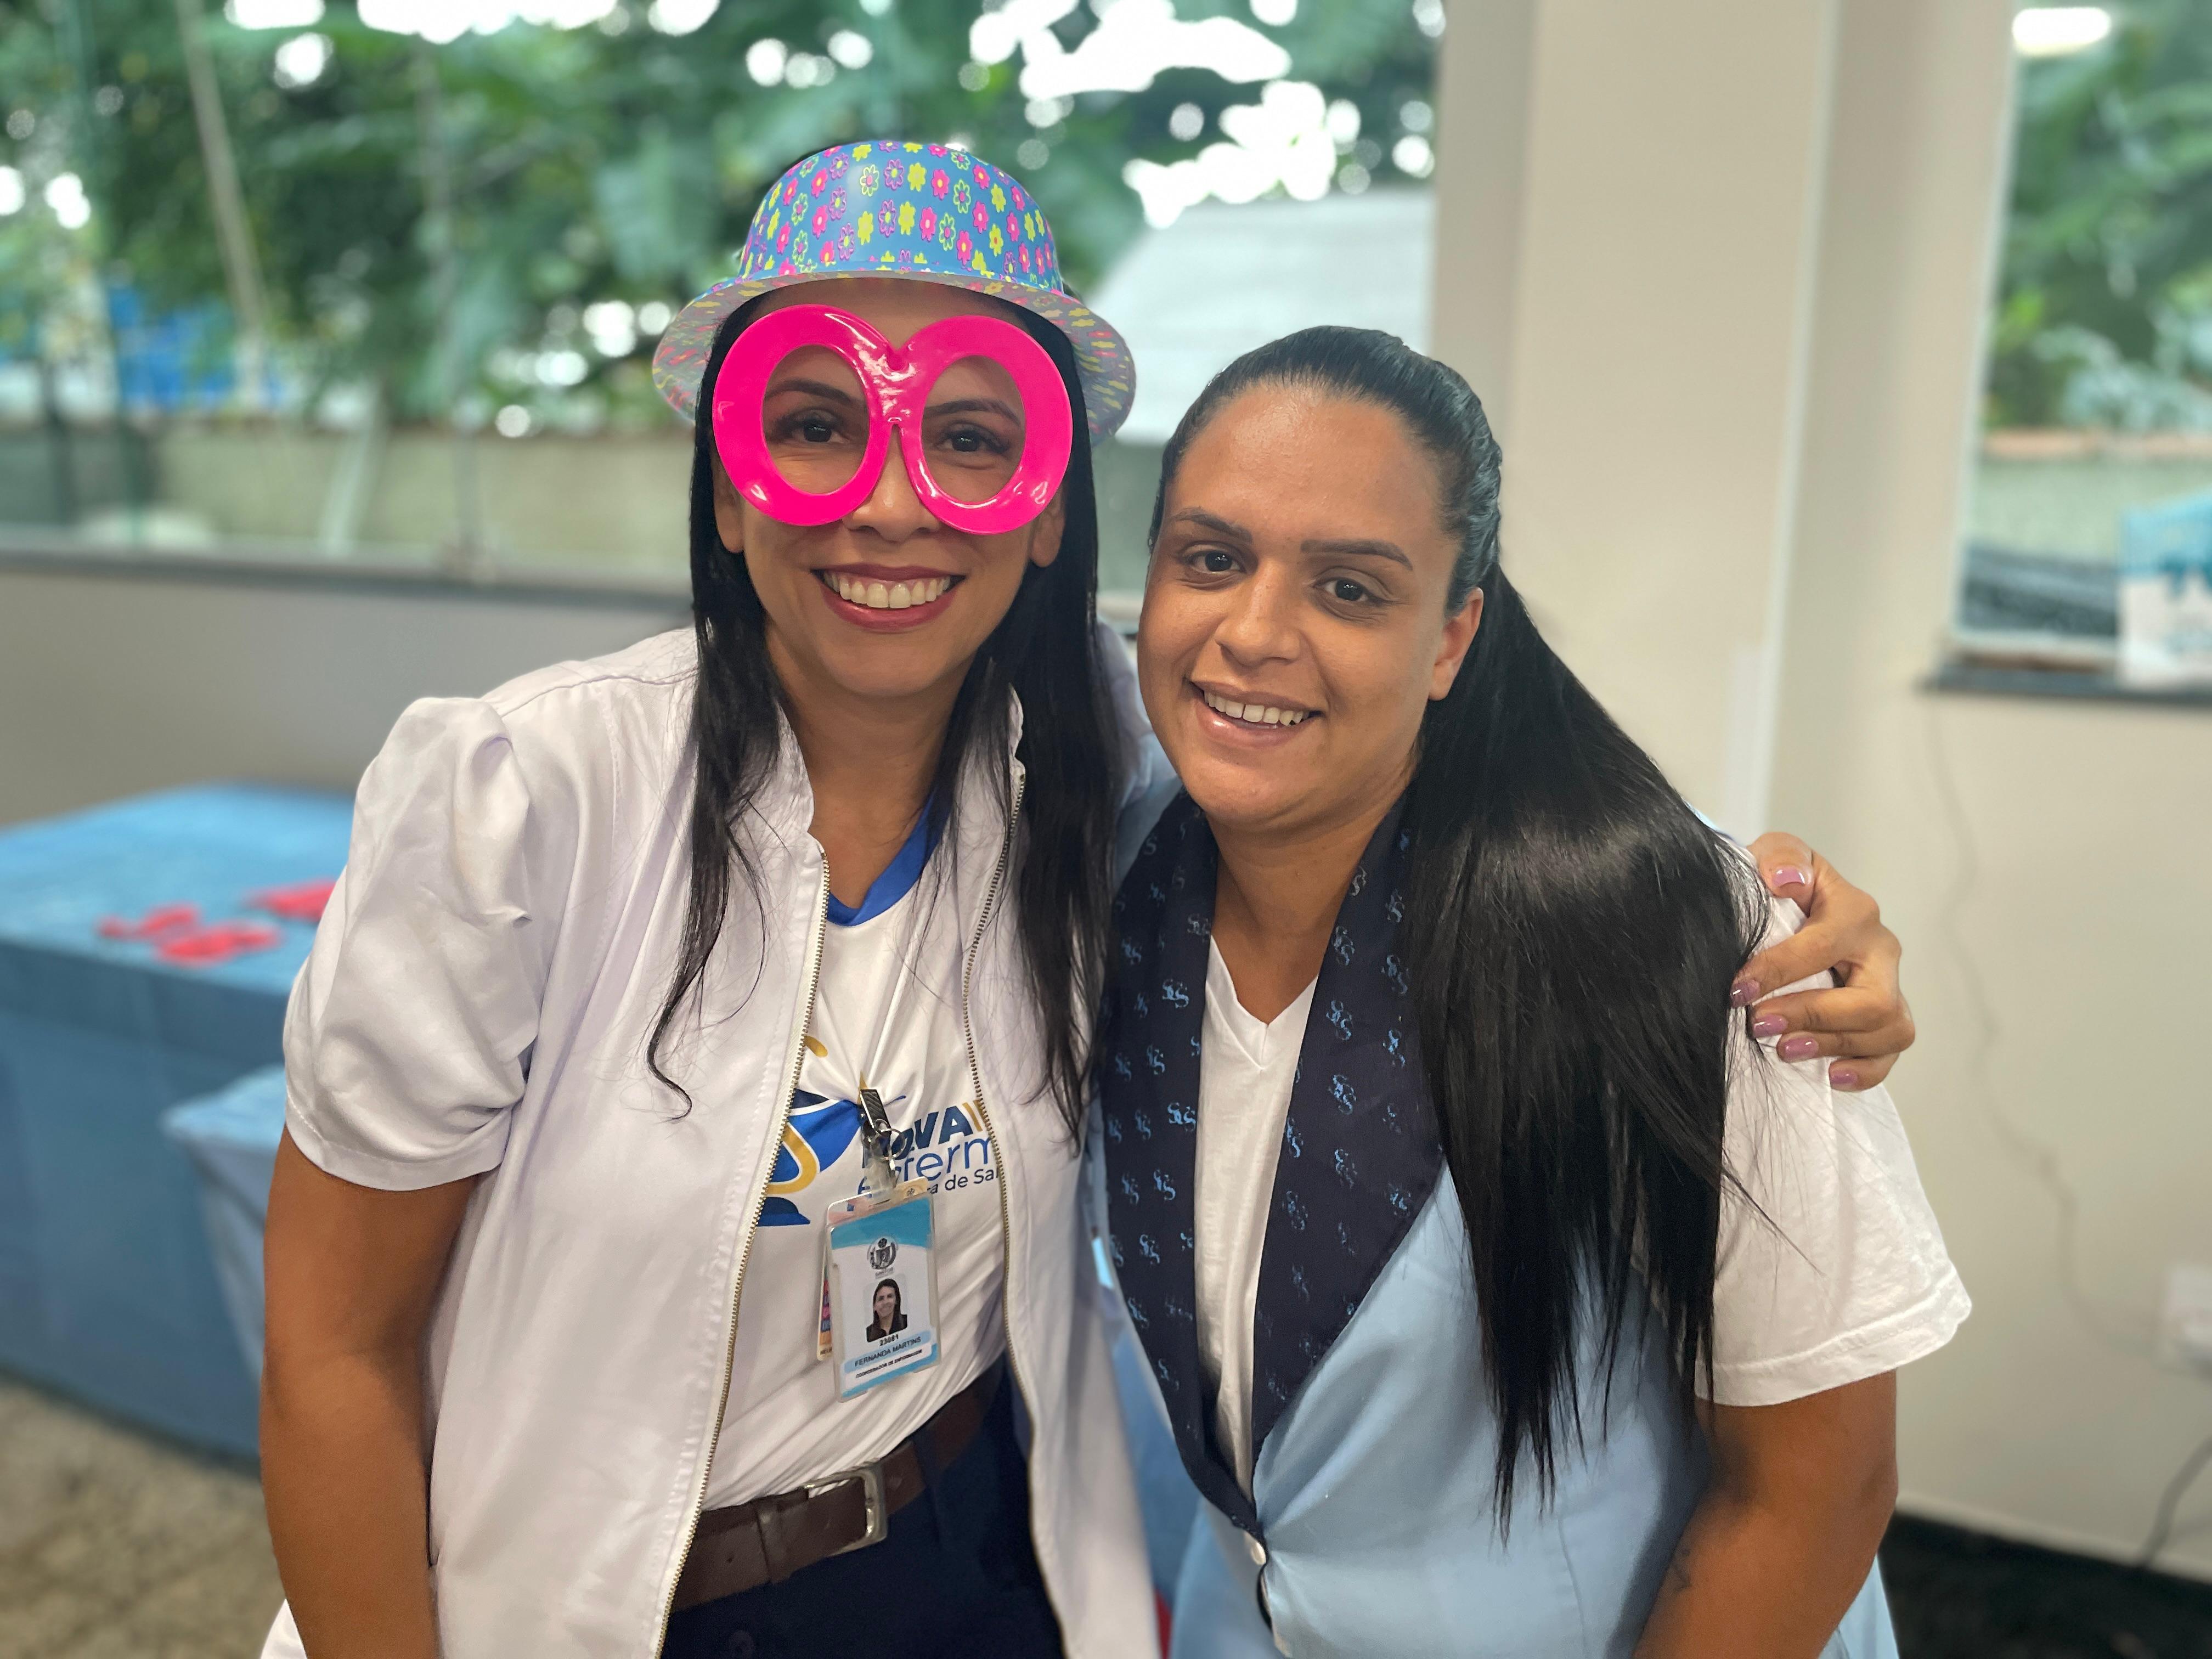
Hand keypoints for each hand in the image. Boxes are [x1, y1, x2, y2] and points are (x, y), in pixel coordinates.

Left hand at [1735, 835, 1913, 1092]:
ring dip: (1833, 1045)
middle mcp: (1881, 951)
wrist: (1790, 905)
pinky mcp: (1885, 1019)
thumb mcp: (1776, 856)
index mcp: (1855, 912)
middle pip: (1872, 999)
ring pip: (1888, 1029)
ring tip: (1784, 1050)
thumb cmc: (1781, 884)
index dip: (1780, 971)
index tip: (1738, 990)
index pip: (1824, 947)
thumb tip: (1786, 880)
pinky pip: (1890, 1053)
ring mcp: (1889, 986)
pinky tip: (1829, 1074)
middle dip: (1813, 1016)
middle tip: (1760, 1025)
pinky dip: (1865, 1069)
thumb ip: (1781, 858)